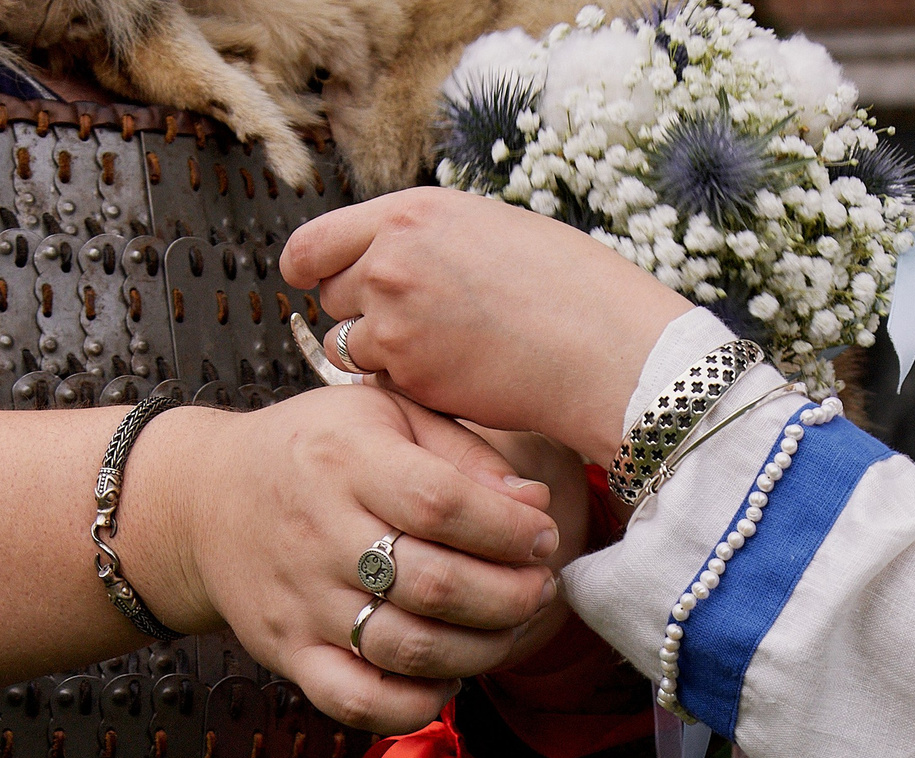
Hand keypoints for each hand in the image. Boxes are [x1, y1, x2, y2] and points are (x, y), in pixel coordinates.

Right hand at [122, 387, 563, 733]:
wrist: (204, 501)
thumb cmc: (317, 451)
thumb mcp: (385, 414)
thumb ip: (464, 453)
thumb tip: (535, 507)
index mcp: (346, 460)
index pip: (442, 504)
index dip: (508, 530)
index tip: (542, 536)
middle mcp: (318, 534)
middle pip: (434, 585)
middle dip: (511, 595)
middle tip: (539, 587)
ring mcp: (301, 603)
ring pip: (408, 648)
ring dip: (482, 649)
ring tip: (509, 628)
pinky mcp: (289, 654)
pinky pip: (359, 702)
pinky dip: (417, 704)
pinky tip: (449, 676)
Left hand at [281, 188, 693, 467]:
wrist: (605, 349)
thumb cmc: (572, 287)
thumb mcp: (492, 228)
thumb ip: (429, 238)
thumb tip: (392, 253)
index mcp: (412, 214)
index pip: (315, 242)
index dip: (309, 266)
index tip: (309, 280)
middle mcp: (390, 262)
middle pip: (330, 295)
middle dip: (358, 309)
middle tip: (412, 322)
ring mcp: (394, 323)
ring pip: (351, 345)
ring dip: (380, 353)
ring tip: (443, 350)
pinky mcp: (410, 377)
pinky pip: (384, 384)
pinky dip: (409, 386)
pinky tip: (460, 376)